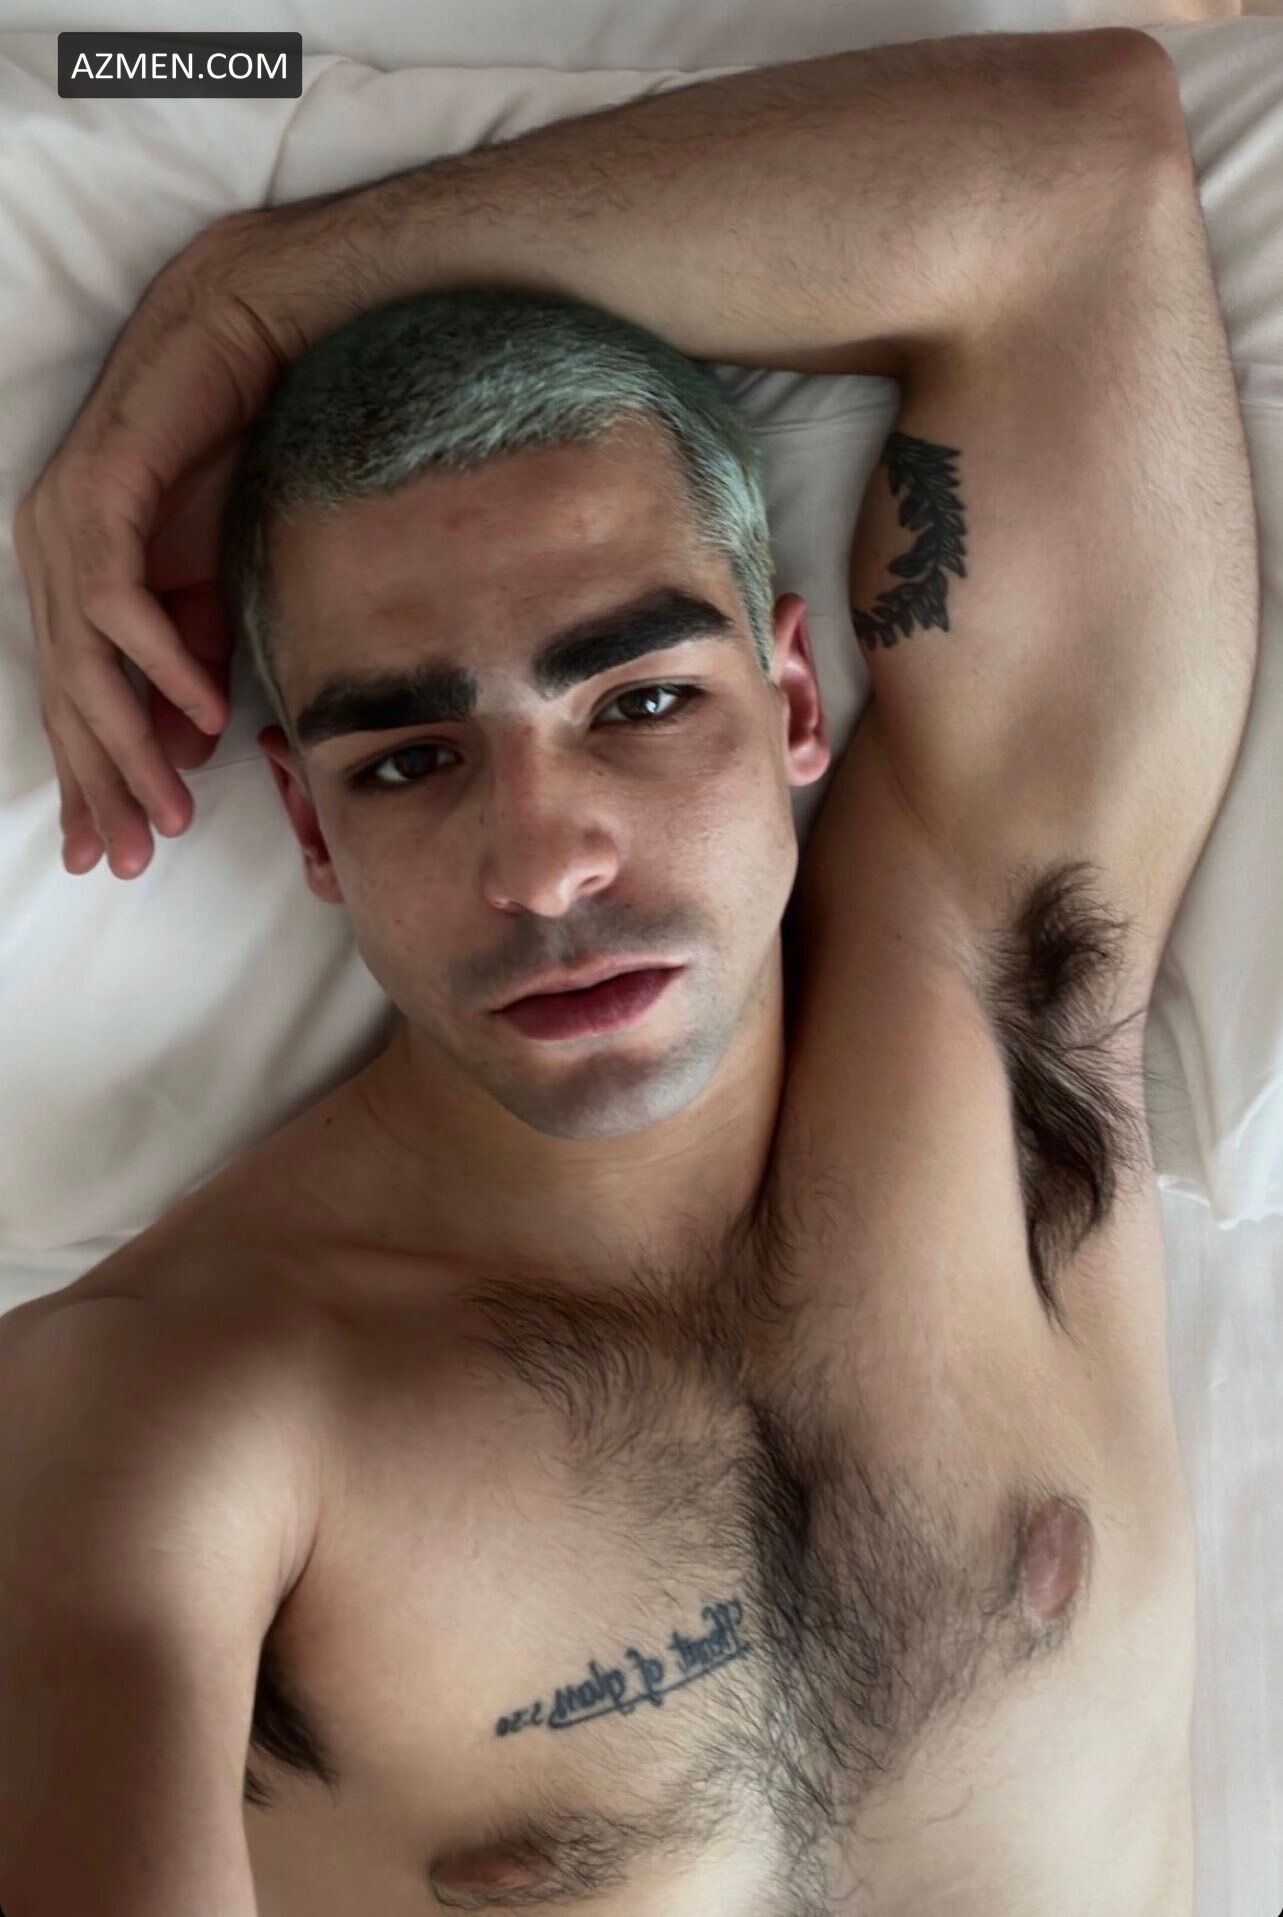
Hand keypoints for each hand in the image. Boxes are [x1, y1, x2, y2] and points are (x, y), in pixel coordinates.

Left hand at [13, 209, 334, 879]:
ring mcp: (66, 526)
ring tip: (166, 812)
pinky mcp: (99, 497)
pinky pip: (118, 603)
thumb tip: (185, 748)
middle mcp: (52, 556)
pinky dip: (161, 665)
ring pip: (84, 667)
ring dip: (129, 748)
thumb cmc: (234, 456)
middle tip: (129, 860)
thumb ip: (196, 663)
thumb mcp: (219, 586)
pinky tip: (198, 713)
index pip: (76, 702)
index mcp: (75, 579)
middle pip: (67, 700)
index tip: (113, 853)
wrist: (251, 340)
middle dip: (100, 788)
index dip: (93, 781)